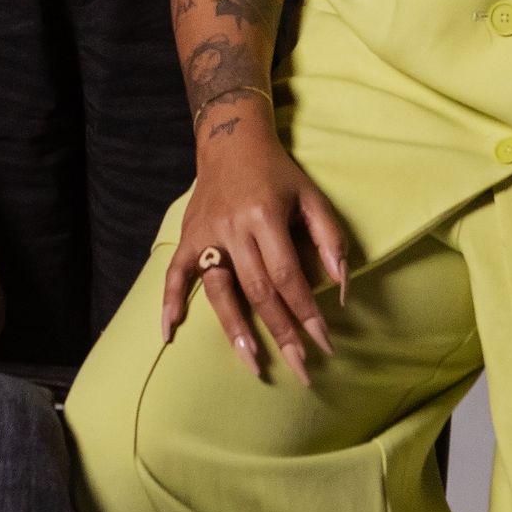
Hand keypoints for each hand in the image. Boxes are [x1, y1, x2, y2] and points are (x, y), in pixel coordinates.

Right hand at [162, 110, 348, 382]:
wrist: (231, 142)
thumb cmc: (278, 174)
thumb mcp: (312, 197)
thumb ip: (331, 240)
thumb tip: (341, 289)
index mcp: (264, 216)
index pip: (288, 275)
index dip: (306, 311)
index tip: (324, 343)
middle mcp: (233, 228)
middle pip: (258, 290)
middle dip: (282, 332)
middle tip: (301, 369)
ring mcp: (206, 234)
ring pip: (219, 290)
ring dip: (236, 329)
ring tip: (252, 364)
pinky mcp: (187, 236)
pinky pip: (175, 273)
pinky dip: (170, 301)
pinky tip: (169, 331)